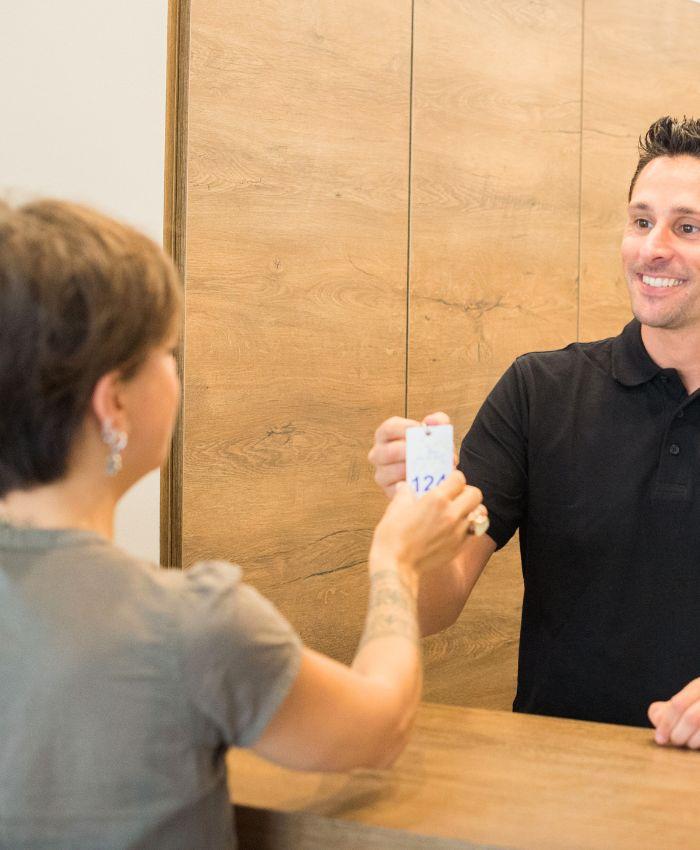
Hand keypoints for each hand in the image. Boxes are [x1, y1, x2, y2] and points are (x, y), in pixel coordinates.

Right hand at [368, 411, 451, 496]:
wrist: (433, 474)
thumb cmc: (429, 450)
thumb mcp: (436, 432)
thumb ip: (438, 421)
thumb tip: (431, 421)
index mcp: (386, 436)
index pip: (388, 429)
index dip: (404, 428)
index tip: (421, 430)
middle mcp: (378, 454)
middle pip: (388, 451)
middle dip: (409, 451)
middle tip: (426, 451)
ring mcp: (382, 473)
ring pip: (392, 471)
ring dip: (413, 469)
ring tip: (430, 466)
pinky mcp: (388, 490)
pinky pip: (399, 488)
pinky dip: (414, 484)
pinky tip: (426, 479)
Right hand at [369, 470, 484, 576]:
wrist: (396, 566)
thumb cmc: (392, 536)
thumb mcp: (396, 508)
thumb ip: (404, 493)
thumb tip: (405, 486)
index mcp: (436, 499)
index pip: (459, 478)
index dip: (454, 477)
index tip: (448, 481)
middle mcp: (451, 514)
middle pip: (475, 494)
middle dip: (467, 491)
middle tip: (456, 496)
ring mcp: (458, 531)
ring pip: (479, 513)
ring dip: (471, 509)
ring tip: (459, 512)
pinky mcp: (459, 546)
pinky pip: (474, 531)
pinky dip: (469, 526)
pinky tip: (455, 527)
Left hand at [648, 678, 699, 748]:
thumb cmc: (697, 710)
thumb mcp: (685, 703)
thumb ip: (667, 710)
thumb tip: (657, 719)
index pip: (679, 704)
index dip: (666, 723)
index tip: (659, 739)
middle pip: (692, 719)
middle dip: (678, 735)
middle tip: (674, 742)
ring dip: (692, 742)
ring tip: (688, 742)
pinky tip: (697, 744)